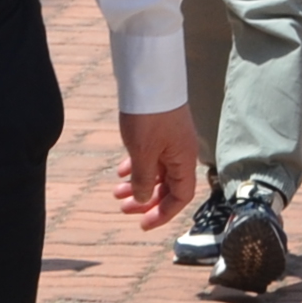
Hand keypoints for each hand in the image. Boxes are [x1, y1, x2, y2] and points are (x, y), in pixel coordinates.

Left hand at [110, 107, 198, 227]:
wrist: (149, 78)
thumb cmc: (150, 116)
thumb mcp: (143, 153)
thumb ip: (144, 180)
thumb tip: (144, 199)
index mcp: (184, 160)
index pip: (181, 196)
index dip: (164, 213)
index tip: (144, 224)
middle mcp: (181, 153)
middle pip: (168, 186)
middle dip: (146, 201)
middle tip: (124, 210)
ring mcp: (171, 141)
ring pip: (156, 172)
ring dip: (138, 185)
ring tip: (117, 193)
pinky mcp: (160, 131)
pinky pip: (150, 157)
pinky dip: (136, 167)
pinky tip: (121, 170)